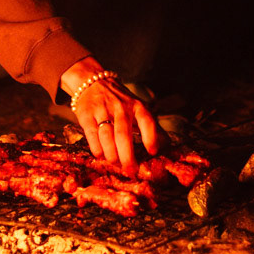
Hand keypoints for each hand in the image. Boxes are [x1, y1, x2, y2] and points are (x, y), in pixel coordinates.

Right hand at [60, 57, 162, 175]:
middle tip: (131, 171)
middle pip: (123, 134)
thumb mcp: (137, 108)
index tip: (152, 152)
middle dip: (127, 155)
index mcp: (136, 106)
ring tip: (116, 164)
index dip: (150, 137)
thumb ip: (150, 126)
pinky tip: (101, 156)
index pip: (146, 120)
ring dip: (112, 154)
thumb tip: (167, 146)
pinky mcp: (87, 114)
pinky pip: (92, 135)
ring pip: (107, 136)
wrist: (92, 82)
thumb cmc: (120, 102)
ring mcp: (102, 110)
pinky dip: (97, 149)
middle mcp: (120, 107)